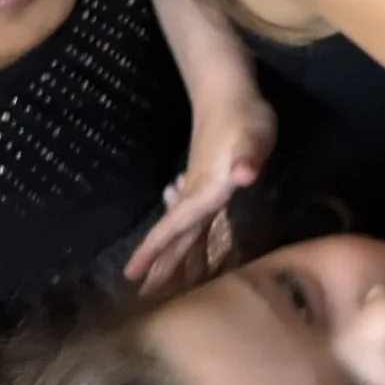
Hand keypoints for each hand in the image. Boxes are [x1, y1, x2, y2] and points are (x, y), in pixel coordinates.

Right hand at [124, 92, 275, 288]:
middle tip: (142, 295)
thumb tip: (242, 175)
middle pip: (175, 233)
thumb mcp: (254, 136)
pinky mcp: (208, 177)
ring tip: (158, 271)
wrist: (228, 89)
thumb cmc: (244, 116)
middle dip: (160, 263)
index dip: (155, 250)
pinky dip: (182, 225)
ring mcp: (199, 184)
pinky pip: (191, 212)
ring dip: (170, 247)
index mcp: (204, 191)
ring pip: (181, 224)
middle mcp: (196, 193)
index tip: (131, 275)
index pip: (175, 226)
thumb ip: (248, 156)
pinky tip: (179, 220)